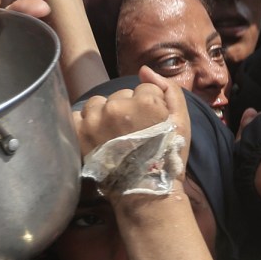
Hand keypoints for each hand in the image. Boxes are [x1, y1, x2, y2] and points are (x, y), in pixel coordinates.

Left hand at [73, 72, 191, 167]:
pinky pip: (78, 115)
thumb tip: (144, 70)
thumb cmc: (167, 155)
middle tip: (134, 133)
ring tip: (115, 136)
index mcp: (145, 102)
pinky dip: (85, 123)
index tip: (153, 124)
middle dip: (127, 109)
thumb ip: (170, 90)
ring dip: (105, 114)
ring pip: (99, 103)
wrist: (144, 189)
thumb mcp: (182, 121)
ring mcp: (95, 119)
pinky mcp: (79, 132)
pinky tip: (98, 136)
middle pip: (121, 95)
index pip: (146, 89)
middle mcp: (117, 107)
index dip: (152, 105)